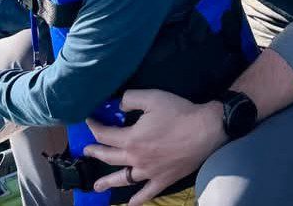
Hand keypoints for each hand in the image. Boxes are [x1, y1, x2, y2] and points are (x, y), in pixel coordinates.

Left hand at [83, 89, 226, 205]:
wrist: (205, 130)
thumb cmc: (178, 113)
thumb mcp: (152, 97)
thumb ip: (130, 99)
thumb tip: (118, 106)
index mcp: (131, 139)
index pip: (105, 134)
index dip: (94, 127)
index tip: (89, 121)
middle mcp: (135, 158)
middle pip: (109, 157)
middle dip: (95, 152)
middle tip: (87, 151)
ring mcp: (148, 172)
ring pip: (123, 178)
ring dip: (108, 182)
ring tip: (97, 186)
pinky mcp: (163, 179)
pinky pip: (147, 193)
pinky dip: (138, 200)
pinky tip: (130, 204)